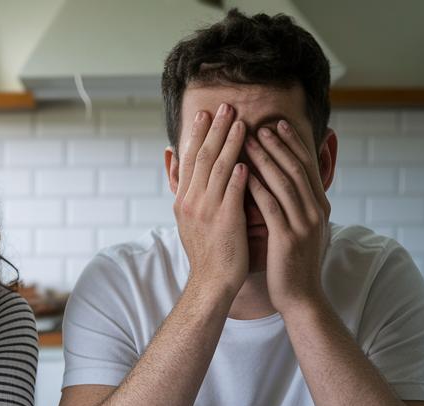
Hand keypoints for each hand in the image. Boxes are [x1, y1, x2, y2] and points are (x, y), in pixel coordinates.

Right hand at [173, 103, 250, 299]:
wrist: (211, 282)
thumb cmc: (207, 252)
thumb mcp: (187, 219)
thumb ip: (186, 189)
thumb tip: (176, 162)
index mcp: (184, 199)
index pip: (190, 159)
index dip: (197, 134)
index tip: (205, 113)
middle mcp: (192, 201)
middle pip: (203, 157)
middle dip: (214, 130)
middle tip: (225, 107)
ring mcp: (207, 210)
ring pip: (218, 170)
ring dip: (230, 144)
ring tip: (240, 123)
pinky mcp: (225, 221)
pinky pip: (232, 193)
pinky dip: (239, 175)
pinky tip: (247, 160)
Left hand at [244, 120, 332, 314]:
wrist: (302, 299)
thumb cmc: (294, 264)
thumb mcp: (301, 229)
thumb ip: (297, 206)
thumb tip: (288, 184)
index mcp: (319, 206)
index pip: (306, 167)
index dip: (293, 144)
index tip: (278, 124)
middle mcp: (316, 211)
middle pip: (296, 169)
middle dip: (278, 144)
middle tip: (261, 124)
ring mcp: (304, 224)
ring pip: (284, 182)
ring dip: (265, 159)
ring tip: (248, 139)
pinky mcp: (288, 238)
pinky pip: (271, 206)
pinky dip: (257, 187)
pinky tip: (243, 173)